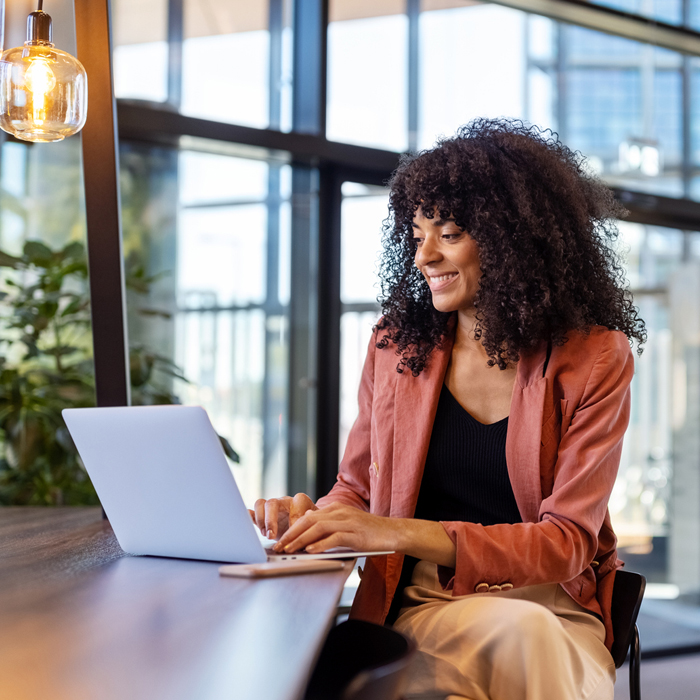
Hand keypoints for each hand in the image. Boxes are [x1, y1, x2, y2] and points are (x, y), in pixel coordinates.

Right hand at [248, 493, 317, 539]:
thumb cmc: (312, 526)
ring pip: (260, 504)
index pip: (295, 503)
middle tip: (271, 536)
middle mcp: (284, 501)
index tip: (294, 534)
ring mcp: (272, 507)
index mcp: (299, 501)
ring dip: (261, 520)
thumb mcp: (315, 525)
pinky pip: (252, 512)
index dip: (294, 519)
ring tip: (265, 534)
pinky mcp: (263, 515)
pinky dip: (249, 517)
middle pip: (272, 503)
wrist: (305, 528)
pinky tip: (248, 526)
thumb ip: (311, 521)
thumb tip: (306, 516)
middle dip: (270, 520)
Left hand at [272, 502, 397, 553]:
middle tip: (279, 547)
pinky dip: (321, 544)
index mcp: (336, 508)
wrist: (393, 532)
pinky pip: (334, 537)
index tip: (280, 541)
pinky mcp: (356, 533)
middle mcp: (340, 512)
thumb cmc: (369, 531)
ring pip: (318, 527)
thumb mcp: (346, 522)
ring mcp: (348, 521)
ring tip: (290, 550)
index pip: (308, 516)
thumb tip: (307, 519)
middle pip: (309, 520)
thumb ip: (328, 522)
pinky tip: (311, 551)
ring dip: (302, 539)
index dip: (292, 529)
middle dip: (292, 534)